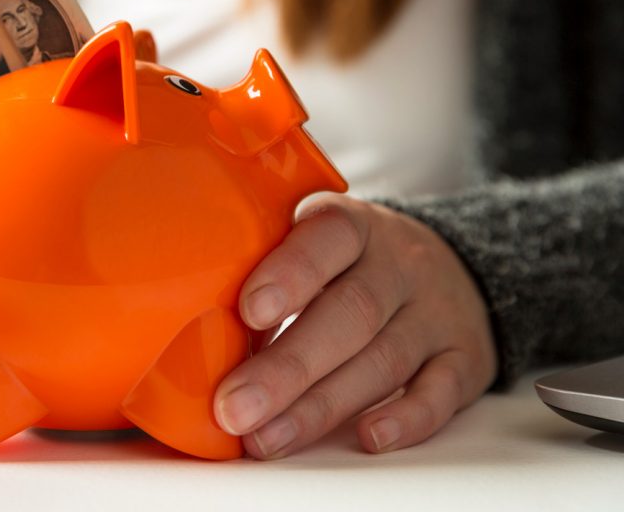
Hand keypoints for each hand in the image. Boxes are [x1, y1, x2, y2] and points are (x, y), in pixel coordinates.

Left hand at [214, 195, 497, 457]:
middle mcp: (399, 264)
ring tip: (266, 438)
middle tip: (235, 405)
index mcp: (353, 226)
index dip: (291, 273)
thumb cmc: (354, 262)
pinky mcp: (464, 358)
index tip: (249, 312)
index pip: (328, 237)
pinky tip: (366, 438)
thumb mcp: (319, 241)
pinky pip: (441, 391)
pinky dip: (406, 418)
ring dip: (321, 406)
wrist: (453, 267)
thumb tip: (200, 333)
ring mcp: (434, 312)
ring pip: (384, 358)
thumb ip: (273, 272)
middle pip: (349, 312)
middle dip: (288, 366)